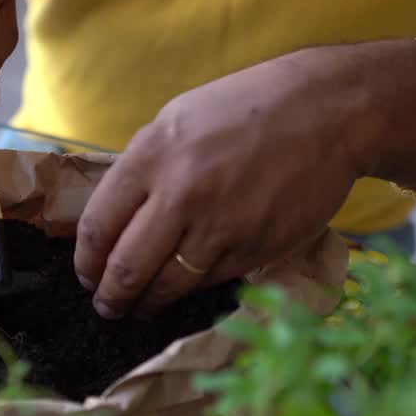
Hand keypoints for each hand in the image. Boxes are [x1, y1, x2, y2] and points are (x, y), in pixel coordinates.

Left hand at [74, 40, 415, 318]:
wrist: (330, 111)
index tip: (87, 276)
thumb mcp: (180, 119)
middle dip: (110, 297)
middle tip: (107, 307)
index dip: (86, 263)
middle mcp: (180, 192)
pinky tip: (184, 288)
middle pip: (126, 268)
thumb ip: (144, 167)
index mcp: (152, 154)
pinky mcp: (254, 248)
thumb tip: (115, 218)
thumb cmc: (250, 107)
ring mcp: (219, 225)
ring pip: (167, 285)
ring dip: (146, 304)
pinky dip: (191, 290)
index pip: (98, 227)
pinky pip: (208, 282)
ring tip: (140, 307)